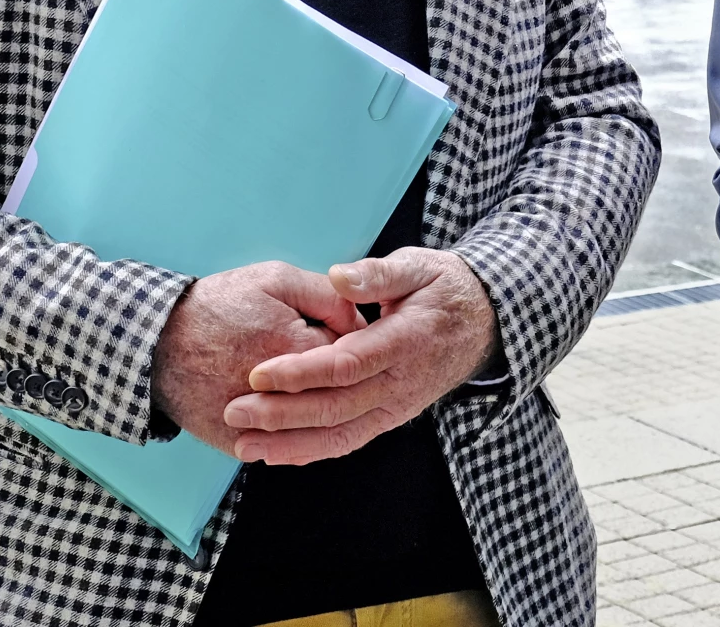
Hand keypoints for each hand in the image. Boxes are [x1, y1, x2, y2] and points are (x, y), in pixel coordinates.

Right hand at [150, 260, 364, 456]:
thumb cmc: (217, 306)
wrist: (155, 341)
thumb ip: (327, 297)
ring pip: (310, 423)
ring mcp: (259, 424)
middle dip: (333, 375)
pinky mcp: (239, 442)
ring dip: (313, 405)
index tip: (330, 332)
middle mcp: (282, 394)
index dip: (346, 340)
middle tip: (313, 355)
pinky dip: (286, 431)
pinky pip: (279, 445)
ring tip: (298, 382)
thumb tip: (361, 322)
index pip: (352, 353)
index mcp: (296, 348)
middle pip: (335, 392)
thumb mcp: (274, 280)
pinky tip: (281, 408)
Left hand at [222, 248, 497, 465]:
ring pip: (341, 434)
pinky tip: (277, 454)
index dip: (301, 372)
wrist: (484, 322)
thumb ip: (378, 274)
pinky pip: (350, 440)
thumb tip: (340, 277)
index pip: (347, 364)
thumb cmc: (444, 288)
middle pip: (337, 407)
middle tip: (235, 412)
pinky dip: (312, 451)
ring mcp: (398, 406)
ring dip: (290, 444)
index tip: (258, 372)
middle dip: (282, 415)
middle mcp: (402, 383)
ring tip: (244, 446)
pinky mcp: (391, 417)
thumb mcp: (419, 266)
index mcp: (406, 342)